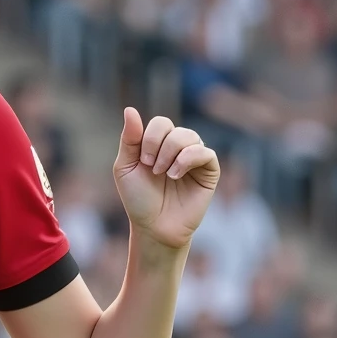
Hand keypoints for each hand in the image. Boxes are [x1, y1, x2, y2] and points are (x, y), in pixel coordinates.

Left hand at [113, 108, 218, 249]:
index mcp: (160, 144)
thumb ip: (129, 139)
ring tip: (165, 174)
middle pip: (174, 128)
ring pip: (190, 137)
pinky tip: (176, 175)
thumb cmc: (139, 201)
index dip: (150, 137)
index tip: (143, 161)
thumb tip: (130, 109)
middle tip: (153, 169)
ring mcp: (196, 158)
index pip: (160, 123)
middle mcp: (179, 148)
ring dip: (172, 153)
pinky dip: (188, 159)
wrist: (154, 228)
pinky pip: (205, 152)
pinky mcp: (210, 171)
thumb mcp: (126, 168)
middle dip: (159, 146)